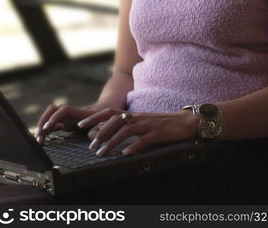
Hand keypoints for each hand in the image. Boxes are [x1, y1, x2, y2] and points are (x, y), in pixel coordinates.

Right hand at [35, 103, 103, 143]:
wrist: (106, 108)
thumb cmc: (105, 117)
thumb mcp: (104, 123)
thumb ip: (98, 129)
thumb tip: (92, 135)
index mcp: (80, 112)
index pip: (63, 110)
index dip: (55, 118)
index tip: (47, 127)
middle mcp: (71, 112)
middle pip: (52, 110)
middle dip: (43, 120)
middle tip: (38, 135)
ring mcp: (67, 116)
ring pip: (50, 115)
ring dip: (42, 125)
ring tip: (38, 140)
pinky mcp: (65, 121)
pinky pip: (52, 123)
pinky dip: (46, 130)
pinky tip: (43, 138)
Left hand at [77, 108, 198, 155]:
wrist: (186, 122)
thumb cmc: (162, 125)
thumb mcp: (143, 123)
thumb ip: (128, 126)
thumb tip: (108, 134)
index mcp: (134, 115)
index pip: (109, 112)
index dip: (94, 117)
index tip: (81, 125)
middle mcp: (138, 117)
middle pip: (115, 121)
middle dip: (100, 133)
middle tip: (90, 147)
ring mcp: (148, 124)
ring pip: (126, 130)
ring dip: (112, 142)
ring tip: (102, 154)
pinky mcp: (158, 133)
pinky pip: (144, 139)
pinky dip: (134, 146)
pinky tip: (125, 155)